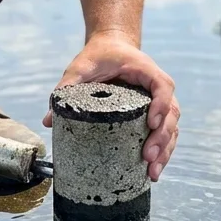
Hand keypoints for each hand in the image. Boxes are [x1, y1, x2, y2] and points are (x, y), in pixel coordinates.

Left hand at [44, 31, 178, 180]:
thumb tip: (49, 121)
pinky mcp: (155, 114)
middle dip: (162, 138)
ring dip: (165, 150)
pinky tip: (153, 170)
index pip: (162, 86)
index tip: (150, 124)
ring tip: (152, 172)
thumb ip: (66, 88)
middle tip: (148, 158)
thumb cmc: (99, 55)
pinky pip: (165, 133)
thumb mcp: (81, 67)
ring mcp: (159, 101)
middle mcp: (158, 86)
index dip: (161, 106)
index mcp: (145, 70)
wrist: (111, 47)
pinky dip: (163, 151)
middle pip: (171, 113)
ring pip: (172, 127)